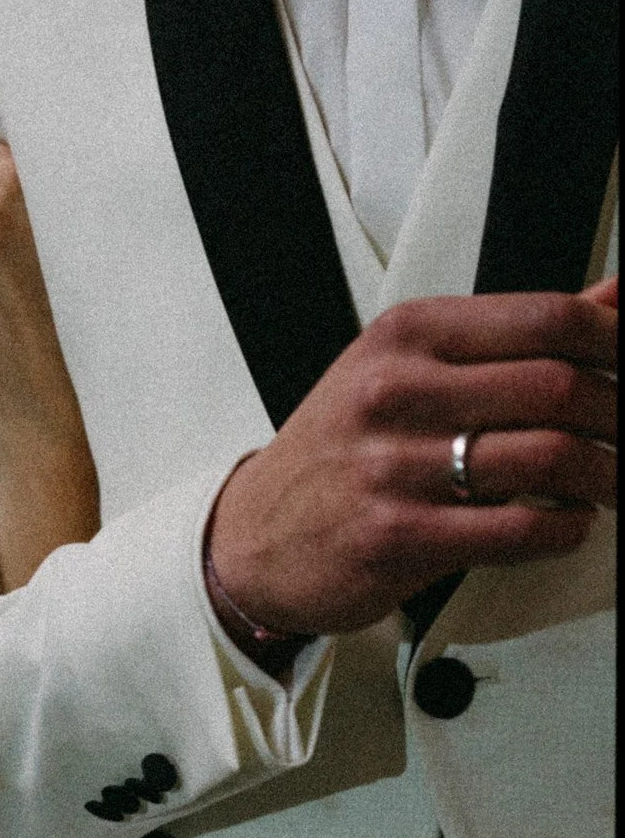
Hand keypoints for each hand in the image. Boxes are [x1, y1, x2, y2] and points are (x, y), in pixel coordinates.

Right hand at [207, 280, 617, 633]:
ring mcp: (395, 467)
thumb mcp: (404, 370)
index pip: (547, 318)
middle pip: (558, 387)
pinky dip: (563, 530)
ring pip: (547, 458)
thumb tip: (612, 297)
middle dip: (623, 414)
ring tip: (616, 483)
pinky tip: (568, 525)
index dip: (618, 341)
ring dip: (607, 476)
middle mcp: (398, 392)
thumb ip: (507, 338)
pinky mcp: (398, 538)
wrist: (250, 540)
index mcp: (407, 335)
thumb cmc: (335, 455)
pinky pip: (515, 530)